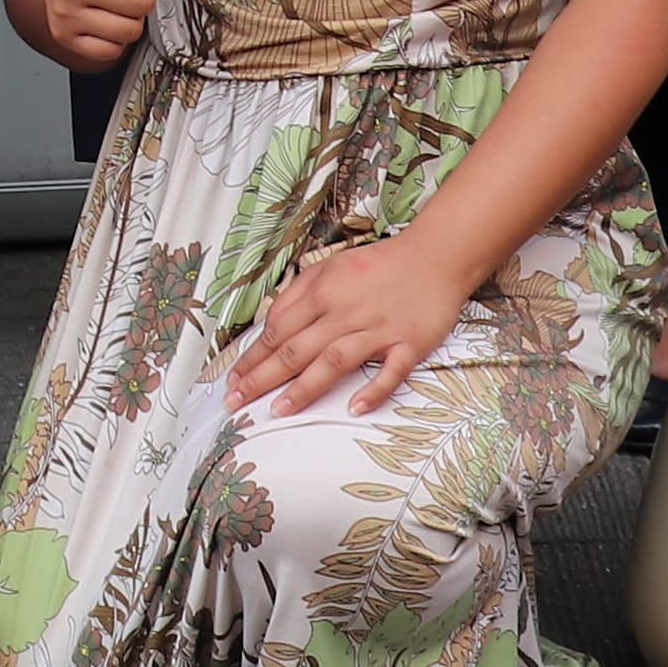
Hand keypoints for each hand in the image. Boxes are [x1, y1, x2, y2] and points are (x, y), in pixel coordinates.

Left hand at [228, 233, 469, 417]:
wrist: (434, 256)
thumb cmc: (378, 264)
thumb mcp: (329, 265)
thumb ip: (297, 293)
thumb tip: (269, 322)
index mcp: (322, 292)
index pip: (278, 331)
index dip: (253, 357)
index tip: (232, 380)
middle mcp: (345, 312)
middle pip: (297, 349)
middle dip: (263, 378)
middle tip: (237, 402)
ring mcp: (378, 329)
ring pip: (334, 361)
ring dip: (305, 387)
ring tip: (279, 410)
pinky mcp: (409, 343)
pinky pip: (390, 371)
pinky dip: (373, 389)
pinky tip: (355, 407)